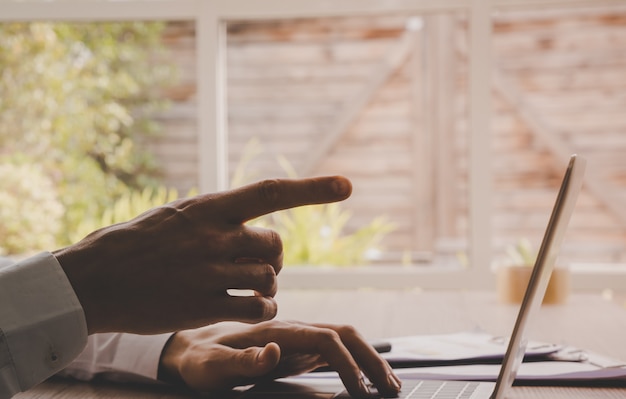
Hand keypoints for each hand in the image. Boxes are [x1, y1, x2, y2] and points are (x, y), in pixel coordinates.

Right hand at [53, 177, 351, 333]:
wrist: (94, 279)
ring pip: (269, 279)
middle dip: (276, 259)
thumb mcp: (176, 216)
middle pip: (275, 246)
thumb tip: (251, 224)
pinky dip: (261, 310)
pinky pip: (256, 308)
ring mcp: (209, 272)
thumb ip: (215, 218)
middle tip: (265, 268)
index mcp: (208, 207)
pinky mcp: (203, 304)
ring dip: (269, 288)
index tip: (347, 186)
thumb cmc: (135, 245)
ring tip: (252, 292)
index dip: (312, 189)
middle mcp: (213, 236)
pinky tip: (249, 309)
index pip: (271, 192)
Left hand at [158, 320, 401, 398]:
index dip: (346, 363)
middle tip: (391, 389)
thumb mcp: (212, 367)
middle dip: (371, 359)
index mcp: (277, 332)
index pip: (324, 340)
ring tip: (391, 386)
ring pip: (345, 341)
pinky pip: (336, 353)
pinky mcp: (299, 351)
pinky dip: (357, 365)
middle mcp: (293, 331)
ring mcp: (298, 340)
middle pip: (344, 334)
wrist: (193, 348)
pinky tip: (368, 381)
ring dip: (370, 360)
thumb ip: (243, 361)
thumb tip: (275, 353)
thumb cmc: (201, 360)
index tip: (360, 391)